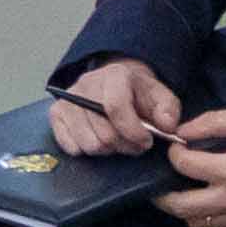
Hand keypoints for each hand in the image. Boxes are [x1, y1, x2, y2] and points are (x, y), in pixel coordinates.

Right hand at [53, 59, 189, 157]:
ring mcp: (68, 100)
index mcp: (114, 76)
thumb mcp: (161, 97)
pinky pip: (70, 147)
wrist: (115, 84)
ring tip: (118, 141)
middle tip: (135, 144)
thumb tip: (166, 125)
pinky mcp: (56, 114)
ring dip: (108, 150)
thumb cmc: (138, 94)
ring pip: (88, 143)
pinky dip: (87, 150)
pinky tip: (98, 139)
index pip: (116, 107)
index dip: (133, 131)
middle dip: (125, 145)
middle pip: (103, 132)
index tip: (146, 141)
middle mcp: (86, 84)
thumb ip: (169, 110)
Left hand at [160, 107, 225, 226]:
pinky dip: (209, 222)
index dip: (174, 154)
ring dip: (185, 209)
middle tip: (160, 183)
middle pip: (181, 207)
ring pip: (198, 223)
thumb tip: (182, 131)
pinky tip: (211, 206)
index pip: (185, 166)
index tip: (177, 147)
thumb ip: (211, 123)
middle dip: (163, 194)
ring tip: (185, 193)